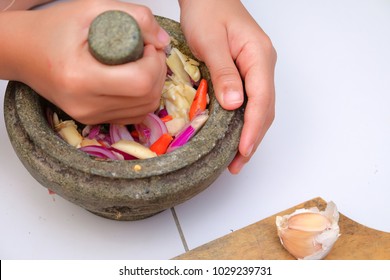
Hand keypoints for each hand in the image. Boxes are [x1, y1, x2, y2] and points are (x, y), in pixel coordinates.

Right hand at [2, 0, 170, 123]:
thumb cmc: (52, 29)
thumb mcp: (92, 10)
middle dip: (157, 72)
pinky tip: (134, 80)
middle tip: (148, 52)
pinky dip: (143, 97)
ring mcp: (89, 116)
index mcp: (81, 77)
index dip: (154, 62)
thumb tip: (163, 41)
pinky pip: (134, 115)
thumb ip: (134, 18)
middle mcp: (86, 104)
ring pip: (145, 108)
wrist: (23, 52)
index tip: (148, 45)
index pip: (140, 82)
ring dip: (153, 85)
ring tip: (142, 64)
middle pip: (147, 97)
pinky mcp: (93, 120)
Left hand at [179, 0, 275, 173]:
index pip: (262, 99)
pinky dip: (244, 121)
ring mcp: (257, 69)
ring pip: (260, 108)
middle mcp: (263, 65)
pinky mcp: (247, 72)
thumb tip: (235, 105)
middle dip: (253, 138)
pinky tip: (235, 134)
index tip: (243, 151)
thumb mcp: (211, 41)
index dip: (253, 128)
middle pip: (265, 109)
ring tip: (237, 158)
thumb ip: (224, 73)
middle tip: (237, 163)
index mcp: (258, 56)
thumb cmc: (207, 11)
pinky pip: (251, 101)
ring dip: (250, 133)